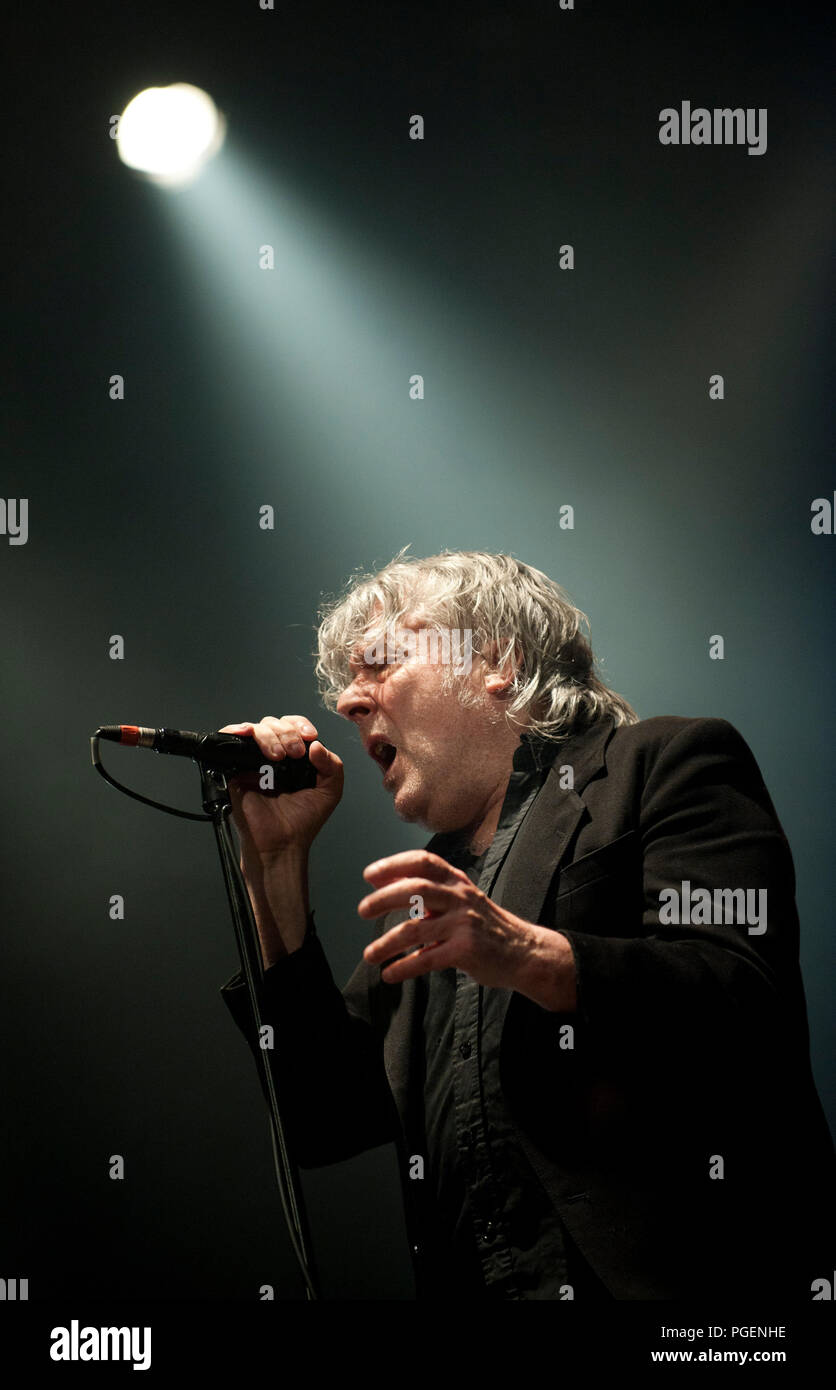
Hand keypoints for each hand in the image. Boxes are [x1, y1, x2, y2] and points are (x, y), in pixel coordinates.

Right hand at [218, 715, 342, 859]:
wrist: (281, 844)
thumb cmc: (303, 821)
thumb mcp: (330, 791)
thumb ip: (332, 765)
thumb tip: (316, 744)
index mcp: (294, 758)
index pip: (293, 727)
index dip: (300, 726)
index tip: (309, 738)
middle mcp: (272, 757)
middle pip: (274, 724)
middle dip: (287, 733)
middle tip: (293, 754)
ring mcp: (252, 762)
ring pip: (256, 729)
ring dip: (268, 735)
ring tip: (277, 756)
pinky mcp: (234, 770)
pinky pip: (230, 740)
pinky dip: (236, 730)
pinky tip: (247, 734)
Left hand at [357, 850, 576, 1010]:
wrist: (524, 952)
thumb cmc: (485, 926)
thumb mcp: (463, 900)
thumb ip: (431, 892)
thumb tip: (386, 886)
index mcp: (457, 881)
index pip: (423, 862)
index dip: (394, 865)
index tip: (370, 875)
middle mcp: (460, 897)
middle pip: (416, 888)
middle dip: (384, 898)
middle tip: (362, 910)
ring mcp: (464, 924)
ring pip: (416, 929)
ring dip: (387, 943)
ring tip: (369, 954)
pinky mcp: (466, 950)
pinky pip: (427, 959)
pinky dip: (405, 967)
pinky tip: (390, 974)